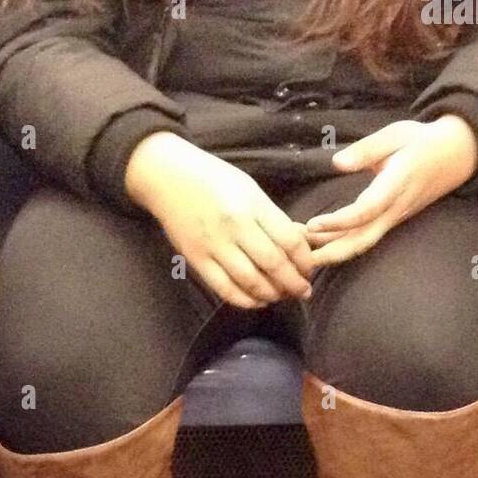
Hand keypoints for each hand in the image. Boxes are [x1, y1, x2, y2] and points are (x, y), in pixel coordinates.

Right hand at [125, 132, 314, 308]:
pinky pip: (225, 289)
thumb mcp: (250, 189)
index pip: (289, 240)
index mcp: (252, 205)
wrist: (167, 177)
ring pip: (251, 281)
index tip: (309, 269)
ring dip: (272, 294)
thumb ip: (273, 218)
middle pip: (274, 264)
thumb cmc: (214, 180)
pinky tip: (257, 300)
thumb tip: (301, 243)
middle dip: (293, 283)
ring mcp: (214, 245)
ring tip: (282, 296)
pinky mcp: (197, 260)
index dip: (304, 261)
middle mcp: (235, 226)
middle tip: (303, 291)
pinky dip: (245, 300)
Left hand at [305, 116, 477, 265]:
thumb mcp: (396, 134)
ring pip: (362, 242)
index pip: (366, 210)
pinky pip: (365, 236)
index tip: (313, 224)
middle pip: (363, 239)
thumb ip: (366, 149)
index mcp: (397, 183)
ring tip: (301, 251)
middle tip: (301, 259)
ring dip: (332, 250)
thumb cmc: (422, 142)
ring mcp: (394, 218)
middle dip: (332, 253)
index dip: (339, 221)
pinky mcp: (390, 220)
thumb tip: (337, 163)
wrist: (455, 156)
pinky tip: (317, 242)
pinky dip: (341, 242)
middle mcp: (395, 208)